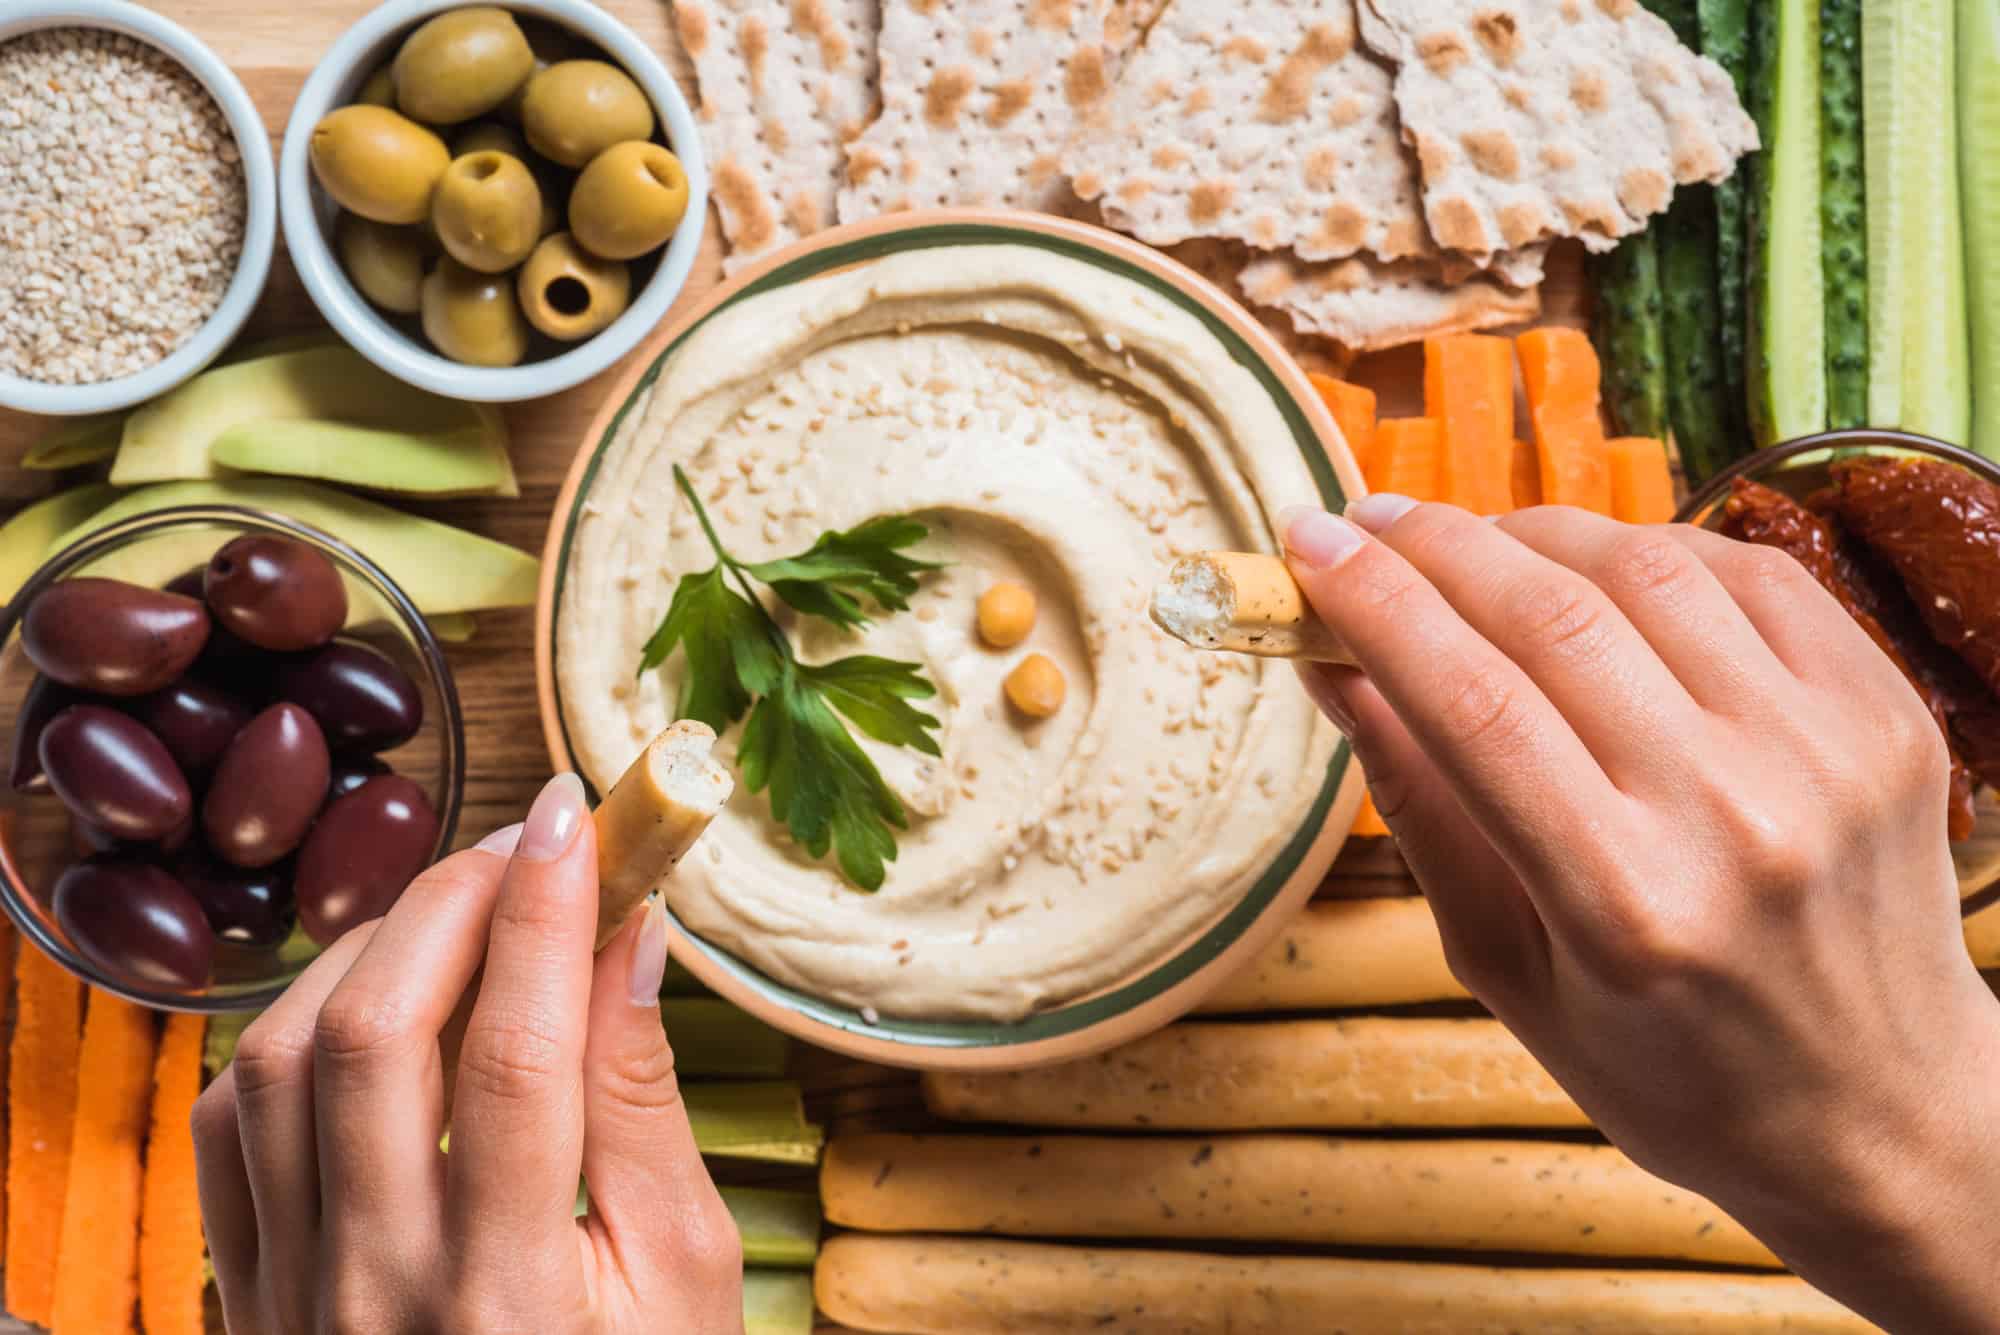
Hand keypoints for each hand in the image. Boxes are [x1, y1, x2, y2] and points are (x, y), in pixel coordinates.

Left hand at [192, 773, 742, 1333]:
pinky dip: (290, 1031)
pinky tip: (370, 1004)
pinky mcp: (250, 1292)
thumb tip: (630, 939)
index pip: (515, 1050)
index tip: (582, 819)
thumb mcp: (685, 1276)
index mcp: (514, 1293)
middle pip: (374, 1032)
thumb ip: (645, 1106)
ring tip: (458, 914)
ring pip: (279, 1060)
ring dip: (370, 949)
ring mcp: (293, 1291)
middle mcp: (376, 1287)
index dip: (547, 910)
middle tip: (525, 847)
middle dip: (453, 900)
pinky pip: (230, 1126)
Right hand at [1283, 494, 1999, 1334]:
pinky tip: (1589, 568)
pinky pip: (1751, 575)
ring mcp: (1827, 752)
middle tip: (1362, 525)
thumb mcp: (1505, 969)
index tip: (1306, 547)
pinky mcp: (1884, 713)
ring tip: (1464, 547)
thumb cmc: (1668, 1067)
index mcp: (1625, 904)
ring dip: (1532, 535)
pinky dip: (1650, 549)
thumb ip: (1420, 808)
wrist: (1877, 1110)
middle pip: (1551, 615)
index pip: (1470, 699)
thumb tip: (1335, 667)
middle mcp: (1736, 815)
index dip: (1374, 604)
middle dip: (1432, 549)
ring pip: (1650, 569)